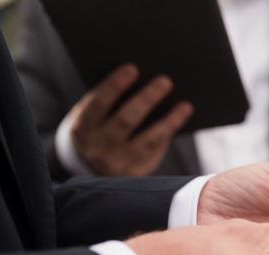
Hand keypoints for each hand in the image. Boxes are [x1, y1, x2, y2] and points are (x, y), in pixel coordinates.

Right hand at [68, 64, 192, 176]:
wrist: (94, 166)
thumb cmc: (100, 127)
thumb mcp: (94, 116)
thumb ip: (109, 100)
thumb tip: (143, 75)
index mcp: (83, 126)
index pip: (97, 103)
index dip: (114, 86)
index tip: (132, 68)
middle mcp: (97, 146)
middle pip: (124, 121)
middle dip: (145, 100)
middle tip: (165, 80)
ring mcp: (117, 162)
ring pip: (147, 139)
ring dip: (168, 121)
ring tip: (185, 104)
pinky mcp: (136, 172)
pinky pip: (156, 150)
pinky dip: (170, 131)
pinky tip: (182, 117)